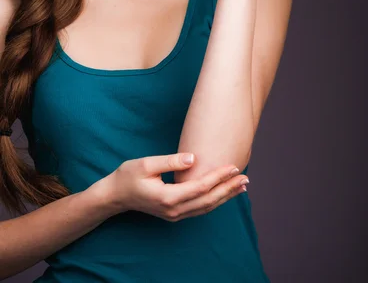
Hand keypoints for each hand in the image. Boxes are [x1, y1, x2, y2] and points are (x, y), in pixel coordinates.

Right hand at [92, 153, 247, 221]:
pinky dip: (215, 201)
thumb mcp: (146, 164)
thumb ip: (170, 161)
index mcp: (168, 197)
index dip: (218, 177)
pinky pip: (200, 209)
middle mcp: (174, 210)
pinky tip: (224, 193)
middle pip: (208, 200)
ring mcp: (175, 215)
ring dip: (225, 196)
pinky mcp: (175, 213)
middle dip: (228, 188)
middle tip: (246, 178)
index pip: (201, 187)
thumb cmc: (128, 176)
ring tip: (241, 186)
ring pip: (206, 208)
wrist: (115, 196)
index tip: (233, 166)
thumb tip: (193, 158)